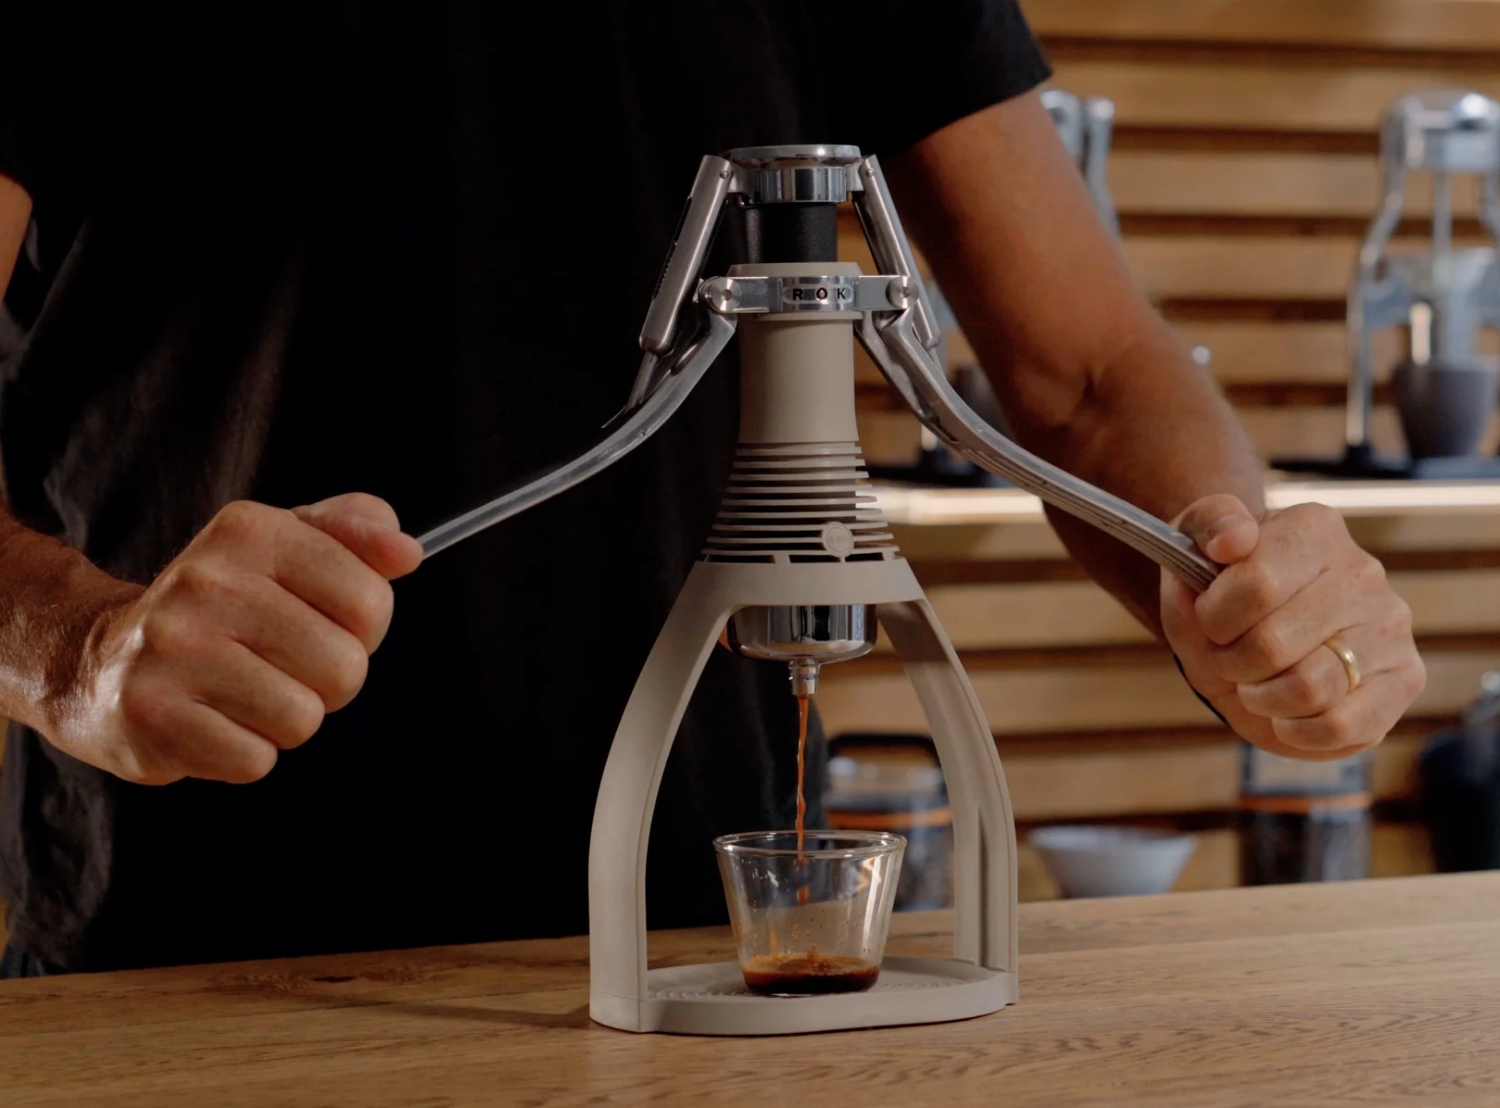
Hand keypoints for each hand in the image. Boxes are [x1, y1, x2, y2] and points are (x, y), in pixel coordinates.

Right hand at [52, 493, 423, 783]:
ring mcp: (173, 649)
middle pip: (345, 667)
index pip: (370, 601)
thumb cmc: (222, 605)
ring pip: (302, 718)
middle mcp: (206, 582)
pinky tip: (212, 722)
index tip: (325, 623)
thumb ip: (355, 533)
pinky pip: (255, 761)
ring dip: (286, 720)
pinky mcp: (152, 716)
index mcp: (251, 531)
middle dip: (327, 681)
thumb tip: (408, 552)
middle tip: (278, 666)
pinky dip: (245, 753)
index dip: (363, 629)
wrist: (100, 659)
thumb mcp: (284, 545)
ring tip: (242, 694)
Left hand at [1161, 494, 1424, 759]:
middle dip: (1232, 661)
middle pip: (1274, 644)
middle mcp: (1362, 572)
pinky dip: (1299, 731)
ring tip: (1257, 684)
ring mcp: (1389, 626)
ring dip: (1262, 698)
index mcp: (1313, 529)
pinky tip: (1286, 715)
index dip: (1214, 617)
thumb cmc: (1218, 589)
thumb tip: (1233, 541)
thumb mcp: (1191, 547)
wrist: (1246, 629)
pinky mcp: (1404, 679)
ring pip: (1310, 687)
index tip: (1209, 618)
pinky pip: (1344, 725)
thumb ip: (1207, 528)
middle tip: (1228, 656)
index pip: (1256, 585)